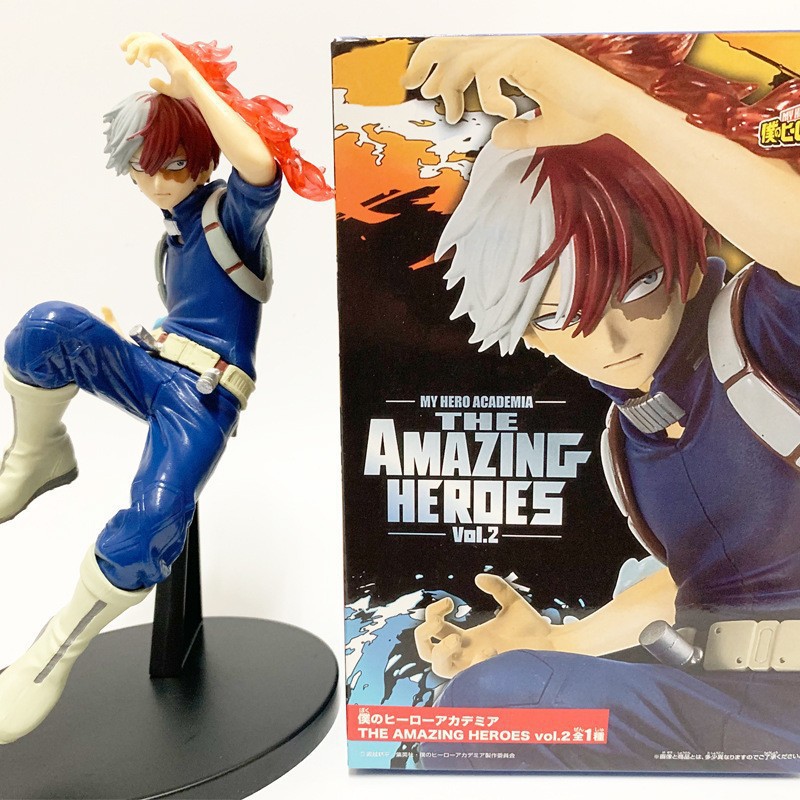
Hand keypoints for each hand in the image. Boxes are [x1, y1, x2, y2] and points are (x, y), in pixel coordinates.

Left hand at [121, 33, 196, 98]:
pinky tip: (145, 64)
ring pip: (145, 39)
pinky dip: (145, 52)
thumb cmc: (186, 89)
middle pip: (144, 36)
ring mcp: (167, 47)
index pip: (146, 42)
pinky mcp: (168, 49)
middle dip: (131, 40)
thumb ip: (160, 85)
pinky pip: (151, 44)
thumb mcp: (171, 89)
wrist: (194, 88)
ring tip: (129, 60)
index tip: (124, 50)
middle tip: (121, 49)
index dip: (134, 44)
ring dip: (134, 48)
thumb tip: (150, 80)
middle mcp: (165, 48)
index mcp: (164, 54)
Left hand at [403, 35, 624, 148]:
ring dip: (449, 85)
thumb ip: (519, 133)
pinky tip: (505, 112)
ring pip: (465, 55)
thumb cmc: (584, 116)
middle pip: (455, 40)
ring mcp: (522, 46)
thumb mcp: (543, 129)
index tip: (423, 88)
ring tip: (449, 111)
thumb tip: (497, 139)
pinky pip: (488, 71)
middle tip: (409, 85)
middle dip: (425, 60)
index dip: (438, 63)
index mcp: (516, 56)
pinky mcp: (529, 54)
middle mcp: (515, 45)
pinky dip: (487, 96)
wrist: (612, 112)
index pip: (467, 49)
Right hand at [415, 574, 554, 678]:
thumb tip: (478, 578)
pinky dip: (476, 662)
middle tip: (440, 621)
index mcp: (468, 638)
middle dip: (424, 634)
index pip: (433, 631)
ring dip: (441, 652)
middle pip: (426, 653)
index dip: (432, 614)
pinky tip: (491, 651)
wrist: (555, 645)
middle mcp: (468, 655)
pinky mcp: (490, 676)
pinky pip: (470, 677)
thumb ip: (497, 588)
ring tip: (457, 640)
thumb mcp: (512, 602)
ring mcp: (477, 667)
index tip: (450, 603)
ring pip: (439, 670)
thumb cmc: (533, 628)